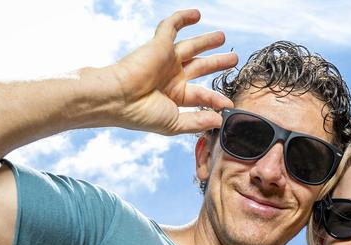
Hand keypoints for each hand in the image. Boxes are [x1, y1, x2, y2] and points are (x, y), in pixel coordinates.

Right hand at [104, 9, 237, 134]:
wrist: (118, 98)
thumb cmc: (142, 114)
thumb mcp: (174, 123)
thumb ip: (197, 122)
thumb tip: (219, 120)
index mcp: (175, 96)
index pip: (202, 95)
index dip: (216, 99)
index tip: (228, 104)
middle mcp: (171, 77)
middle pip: (200, 67)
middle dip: (217, 63)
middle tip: (233, 59)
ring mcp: (165, 60)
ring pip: (191, 46)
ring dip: (207, 41)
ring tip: (222, 37)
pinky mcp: (159, 44)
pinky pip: (171, 26)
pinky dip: (183, 18)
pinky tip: (197, 14)